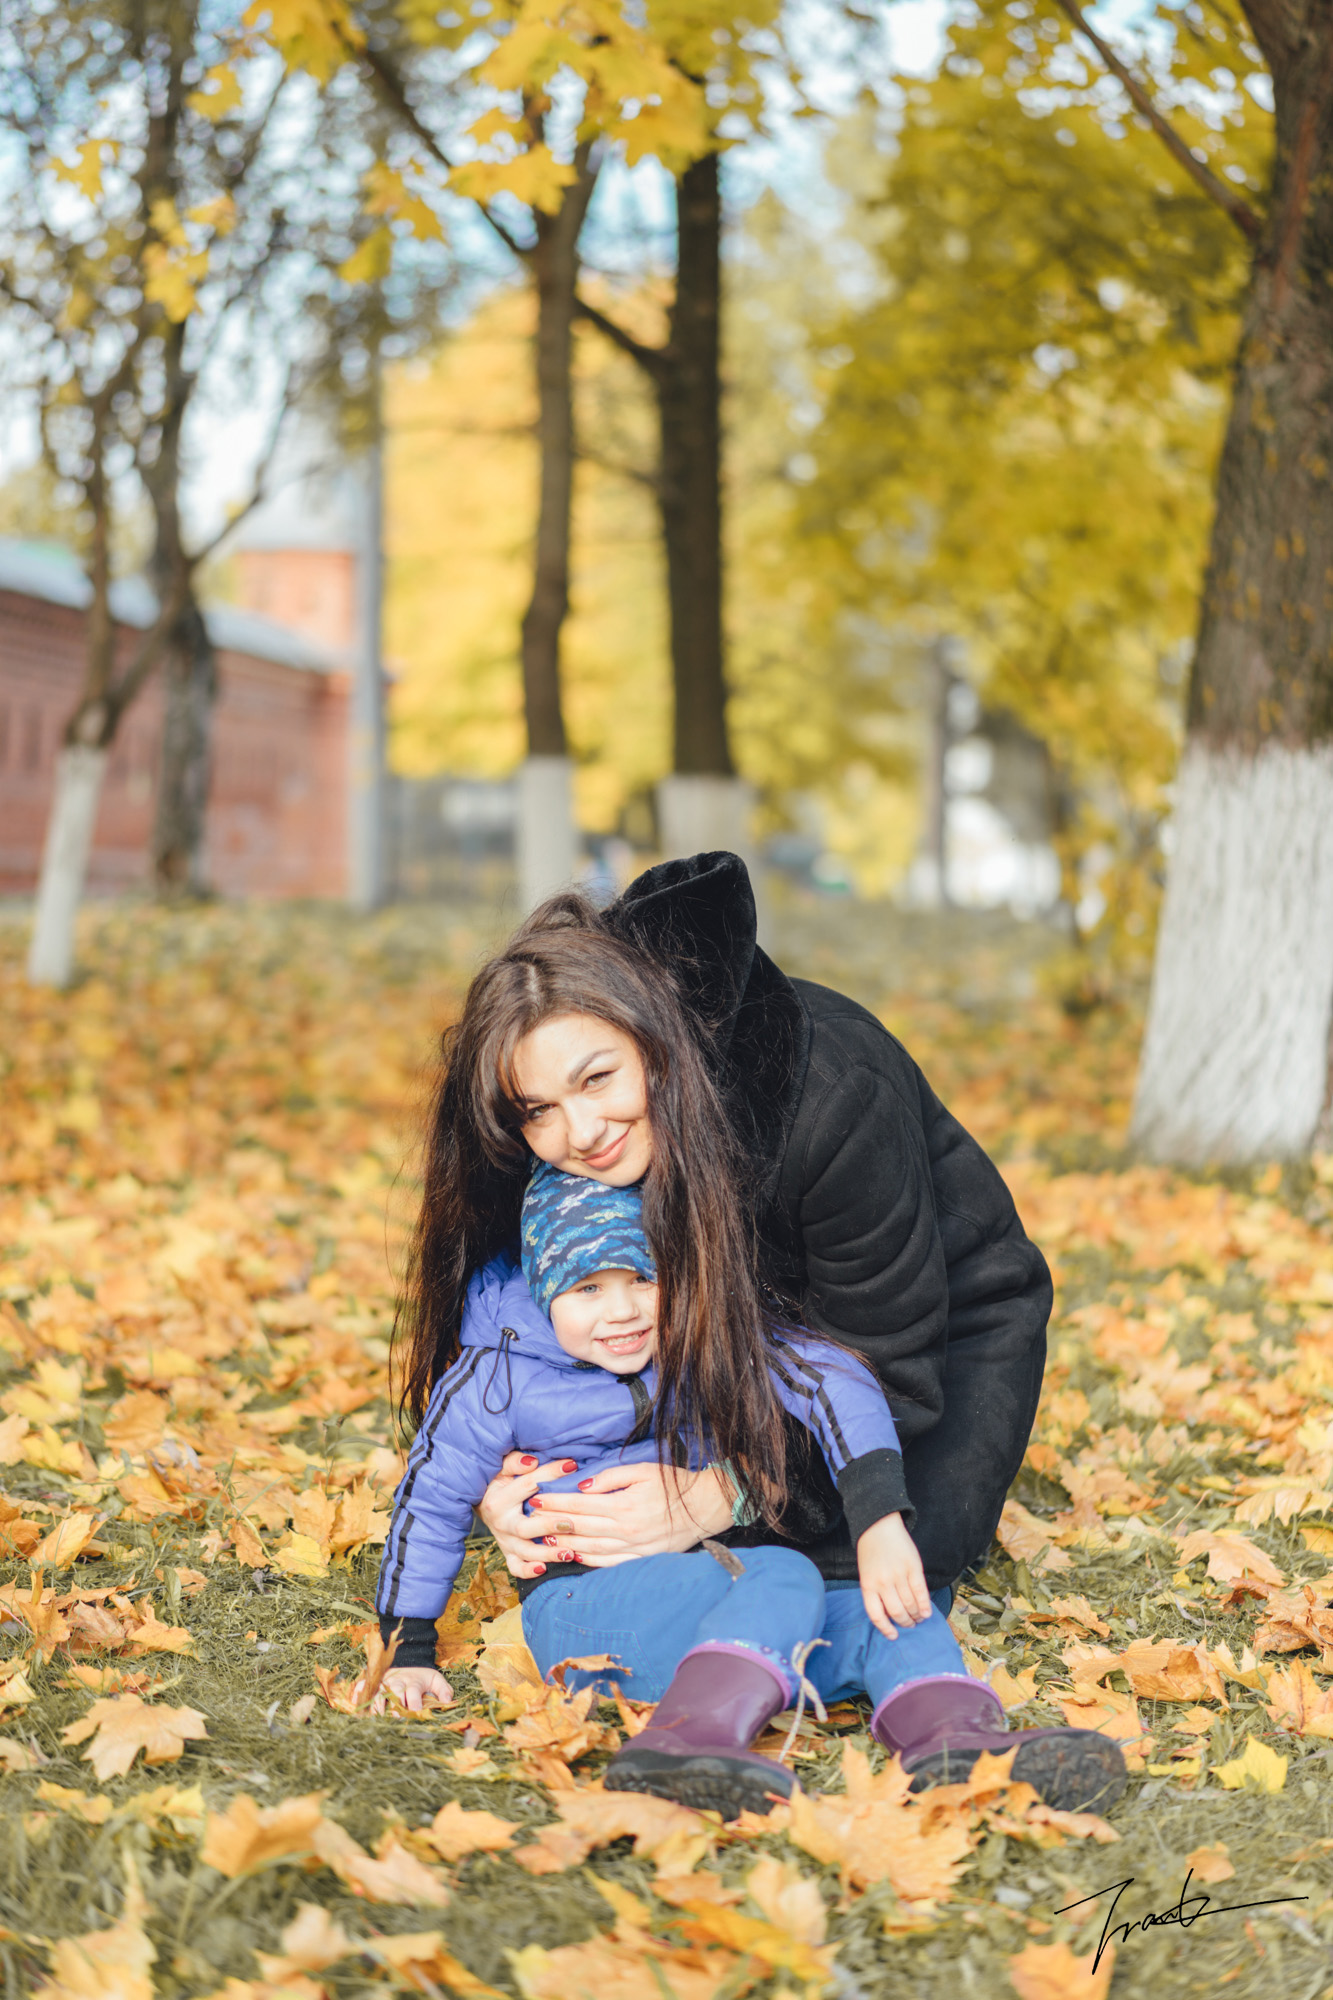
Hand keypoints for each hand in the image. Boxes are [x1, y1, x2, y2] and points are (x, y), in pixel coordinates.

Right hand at [367, 1666, 453, 1715]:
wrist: (409, 1659)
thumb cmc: (422, 1676)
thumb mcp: (436, 1679)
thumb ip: (444, 1690)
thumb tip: (448, 1701)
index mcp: (413, 1682)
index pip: (413, 1693)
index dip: (414, 1704)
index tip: (415, 1714)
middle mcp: (397, 1682)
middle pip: (395, 1693)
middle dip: (395, 1706)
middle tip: (396, 1719)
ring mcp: (384, 1682)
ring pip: (379, 1692)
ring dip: (377, 1705)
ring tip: (377, 1718)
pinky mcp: (375, 1682)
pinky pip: (364, 1685)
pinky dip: (359, 1693)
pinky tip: (356, 1704)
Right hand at [476, 1451, 582, 1577]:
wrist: (481, 1502)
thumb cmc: (498, 1481)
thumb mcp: (502, 1467)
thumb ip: (514, 1461)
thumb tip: (532, 1461)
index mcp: (499, 1500)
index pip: (528, 1485)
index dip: (550, 1473)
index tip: (572, 1466)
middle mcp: (500, 1523)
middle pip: (524, 1528)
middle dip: (549, 1526)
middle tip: (572, 1523)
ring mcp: (505, 1540)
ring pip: (525, 1552)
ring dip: (547, 1553)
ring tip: (569, 1553)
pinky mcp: (508, 1553)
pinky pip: (516, 1568)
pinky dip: (528, 1571)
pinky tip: (544, 1569)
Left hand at [527, 1461, 733, 1568]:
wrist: (704, 1508)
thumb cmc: (673, 1485)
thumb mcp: (643, 1471)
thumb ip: (611, 1478)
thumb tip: (583, 1487)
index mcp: (625, 1506)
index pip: (580, 1506)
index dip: (556, 1502)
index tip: (537, 1498)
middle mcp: (626, 1530)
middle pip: (580, 1528)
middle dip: (553, 1523)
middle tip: (531, 1519)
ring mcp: (633, 1548)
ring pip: (590, 1549)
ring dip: (564, 1545)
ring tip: (543, 1540)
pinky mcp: (641, 1559)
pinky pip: (608, 1563)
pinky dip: (588, 1561)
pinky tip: (574, 1556)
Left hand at [857, 1512, 931, 1639]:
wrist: (878, 1525)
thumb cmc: (871, 1551)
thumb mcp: (865, 1573)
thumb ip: (874, 1592)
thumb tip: (890, 1615)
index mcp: (868, 1584)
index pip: (876, 1615)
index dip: (886, 1629)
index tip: (894, 1636)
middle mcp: (883, 1582)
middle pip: (896, 1612)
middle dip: (905, 1622)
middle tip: (910, 1625)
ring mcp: (899, 1574)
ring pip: (910, 1604)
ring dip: (916, 1615)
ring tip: (918, 1619)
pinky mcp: (913, 1567)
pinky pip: (921, 1592)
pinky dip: (925, 1605)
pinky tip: (926, 1612)